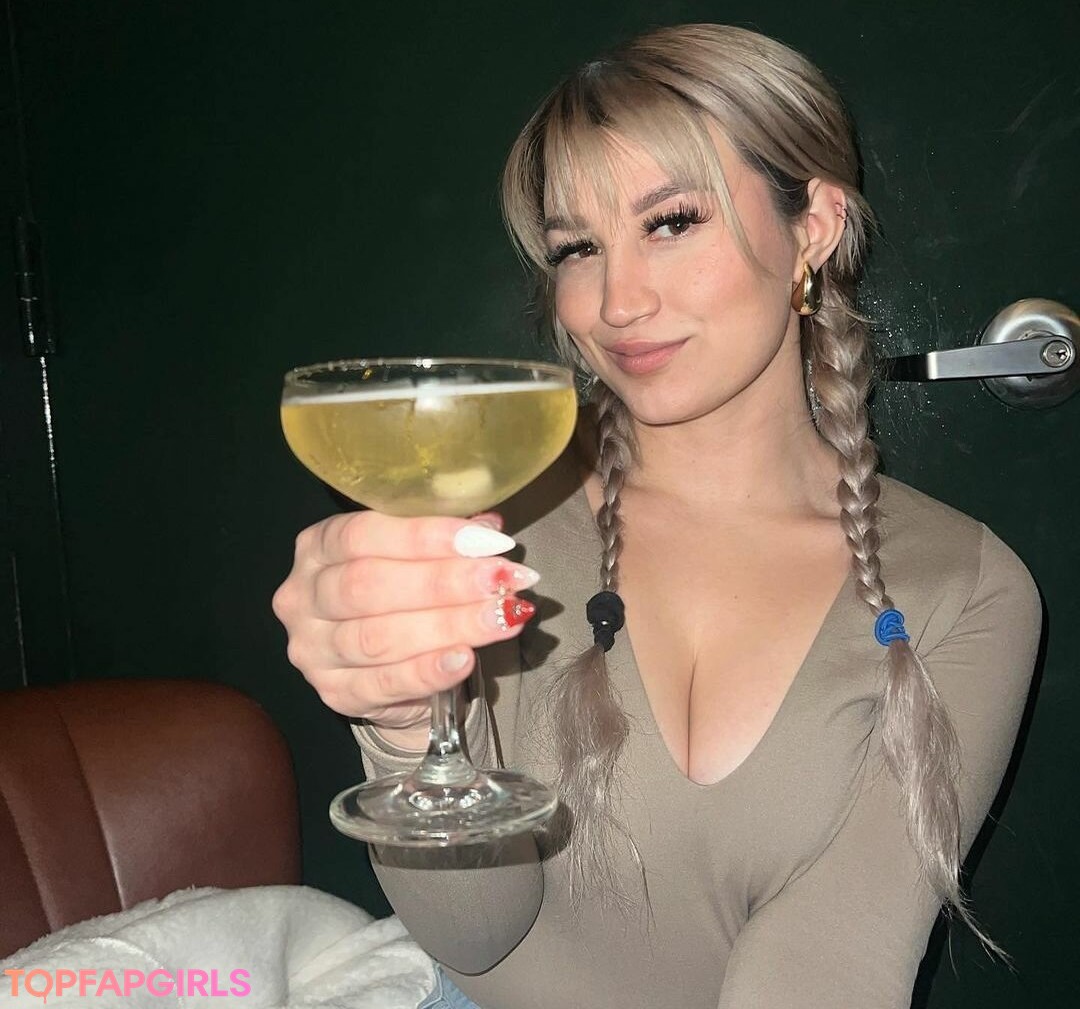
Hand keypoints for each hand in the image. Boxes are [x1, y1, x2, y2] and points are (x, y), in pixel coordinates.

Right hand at [272, 510, 539, 736]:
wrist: (392, 667)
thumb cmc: (404, 595)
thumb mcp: (417, 557)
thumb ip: (446, 539)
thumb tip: (490, 530)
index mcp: (318, 547)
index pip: (362, 535)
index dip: (426, 536)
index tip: (487, 541)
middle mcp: (304, 597)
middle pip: (368, 586)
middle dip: (444, 582)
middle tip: (502, 580)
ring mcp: (314, 651)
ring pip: (379, 637)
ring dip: (450, 624)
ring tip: (503, 615)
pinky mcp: (336, 694)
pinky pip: (385, 684)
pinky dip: (429, 670)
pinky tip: (466, 657)